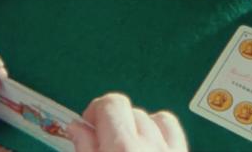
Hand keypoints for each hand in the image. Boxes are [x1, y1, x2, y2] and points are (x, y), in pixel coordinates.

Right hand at [67, 93, 187, 151]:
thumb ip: (84, 148)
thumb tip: (77, 128)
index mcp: (122, 148)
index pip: (110, 103)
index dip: (95, 111)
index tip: (88, 124)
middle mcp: (151, 146)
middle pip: (130, 109)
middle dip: (114, 123)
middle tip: (102, 142)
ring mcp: (171, 150)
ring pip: (154, 118)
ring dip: (138, 127)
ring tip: (125, 147)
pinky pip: (173, 130)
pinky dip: (160, 132)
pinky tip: (150, 145)